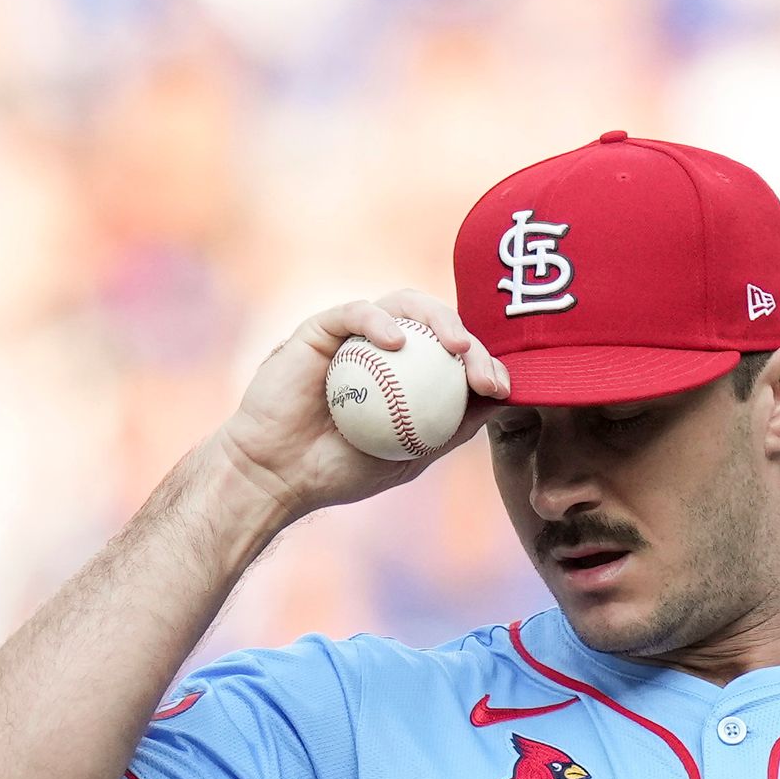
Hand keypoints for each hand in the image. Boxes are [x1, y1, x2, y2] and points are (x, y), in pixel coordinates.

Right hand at [205, 293, 509, 523]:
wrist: (276, 475)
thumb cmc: (339, 471)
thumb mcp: (411, 456)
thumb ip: (452, 428)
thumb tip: (503, 400)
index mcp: (408, 373)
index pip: (454, 354)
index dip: (484, 362)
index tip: (501, 388)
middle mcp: (384, 347)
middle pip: (437, 323)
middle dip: (470, 339)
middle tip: (481, 369)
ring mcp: (353, 335)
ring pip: (403, 304)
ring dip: (436, 318)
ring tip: (454, 346)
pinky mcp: (321, 327)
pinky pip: (355, 312)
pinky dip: (379, 321)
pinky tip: (398, 341)